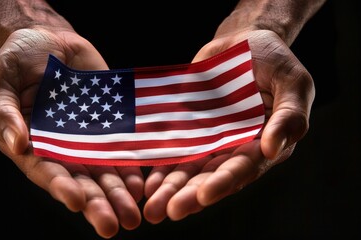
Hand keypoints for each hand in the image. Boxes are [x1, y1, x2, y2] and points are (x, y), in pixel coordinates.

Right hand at [0, 27, 143, 237]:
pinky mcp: (107, 125)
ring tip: (134, 213)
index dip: (61, 187)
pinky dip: (132, 167)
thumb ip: (3, 114)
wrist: (50, 40)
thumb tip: (17, 146)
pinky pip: (121, 149)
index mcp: (31, 144)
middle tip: (114, 225)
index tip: (77, 201)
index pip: (46, 171)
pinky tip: (142, 184)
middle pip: (80, 180)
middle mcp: (61, 148)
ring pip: (104, 171)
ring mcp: (86, 138)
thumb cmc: (16, 60)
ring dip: (119, 194)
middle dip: (97, 203)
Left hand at [143, 30, 314, 222]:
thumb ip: (289, 116)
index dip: (224, 182)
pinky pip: (175, 150)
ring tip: (153, 207)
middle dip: (191, 195)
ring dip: (171, 188)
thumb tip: (272, 149)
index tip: (204, 195)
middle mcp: (235, 148)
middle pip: (212, 176)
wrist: (244, 42)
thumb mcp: (293, 83)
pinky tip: (148, 182)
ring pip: (190, 169)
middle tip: (170, 211)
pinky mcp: (191, 128)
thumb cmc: (276, 62)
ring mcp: (211, 139)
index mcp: (263, 143)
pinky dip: (162, 166)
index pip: (244, 168)